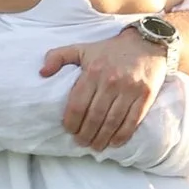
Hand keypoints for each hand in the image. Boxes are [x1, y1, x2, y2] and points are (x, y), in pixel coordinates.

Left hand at [42, 28, 166, 151]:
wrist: (146, 42)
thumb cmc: (111, 49)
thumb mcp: (82, 48)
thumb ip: (58, 56)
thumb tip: (42, 73)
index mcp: (93, 71)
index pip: (78, 105)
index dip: (71, 122)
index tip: (69, 131)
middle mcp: (110, 81)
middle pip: (94, 117)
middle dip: (85, 135)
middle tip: (81, 143)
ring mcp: (129, 89)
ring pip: (112, 122)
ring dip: (102, 139)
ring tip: (95, 146)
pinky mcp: (145, 95)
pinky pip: (132, 121)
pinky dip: (122, 136)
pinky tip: (114, 143)